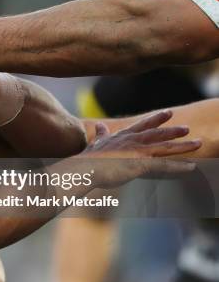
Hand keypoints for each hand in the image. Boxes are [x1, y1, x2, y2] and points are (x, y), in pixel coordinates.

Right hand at [68, 110, 200, 188]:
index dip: (155, 119)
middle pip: (156, 133)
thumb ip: (102, 134)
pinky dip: (179, 166)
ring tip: (197, 143)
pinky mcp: (141, 164)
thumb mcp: (96, 142)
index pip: (142, 125)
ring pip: (164, 146)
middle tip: (186, 128)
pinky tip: (191, 167)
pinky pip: (164, 165)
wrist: (84, 168)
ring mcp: (137, 151)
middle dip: (172, 130)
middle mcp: (132, 140)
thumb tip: (100, 124)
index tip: (168, 113)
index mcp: (122, 136)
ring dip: (182, 145)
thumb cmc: (88, 159)